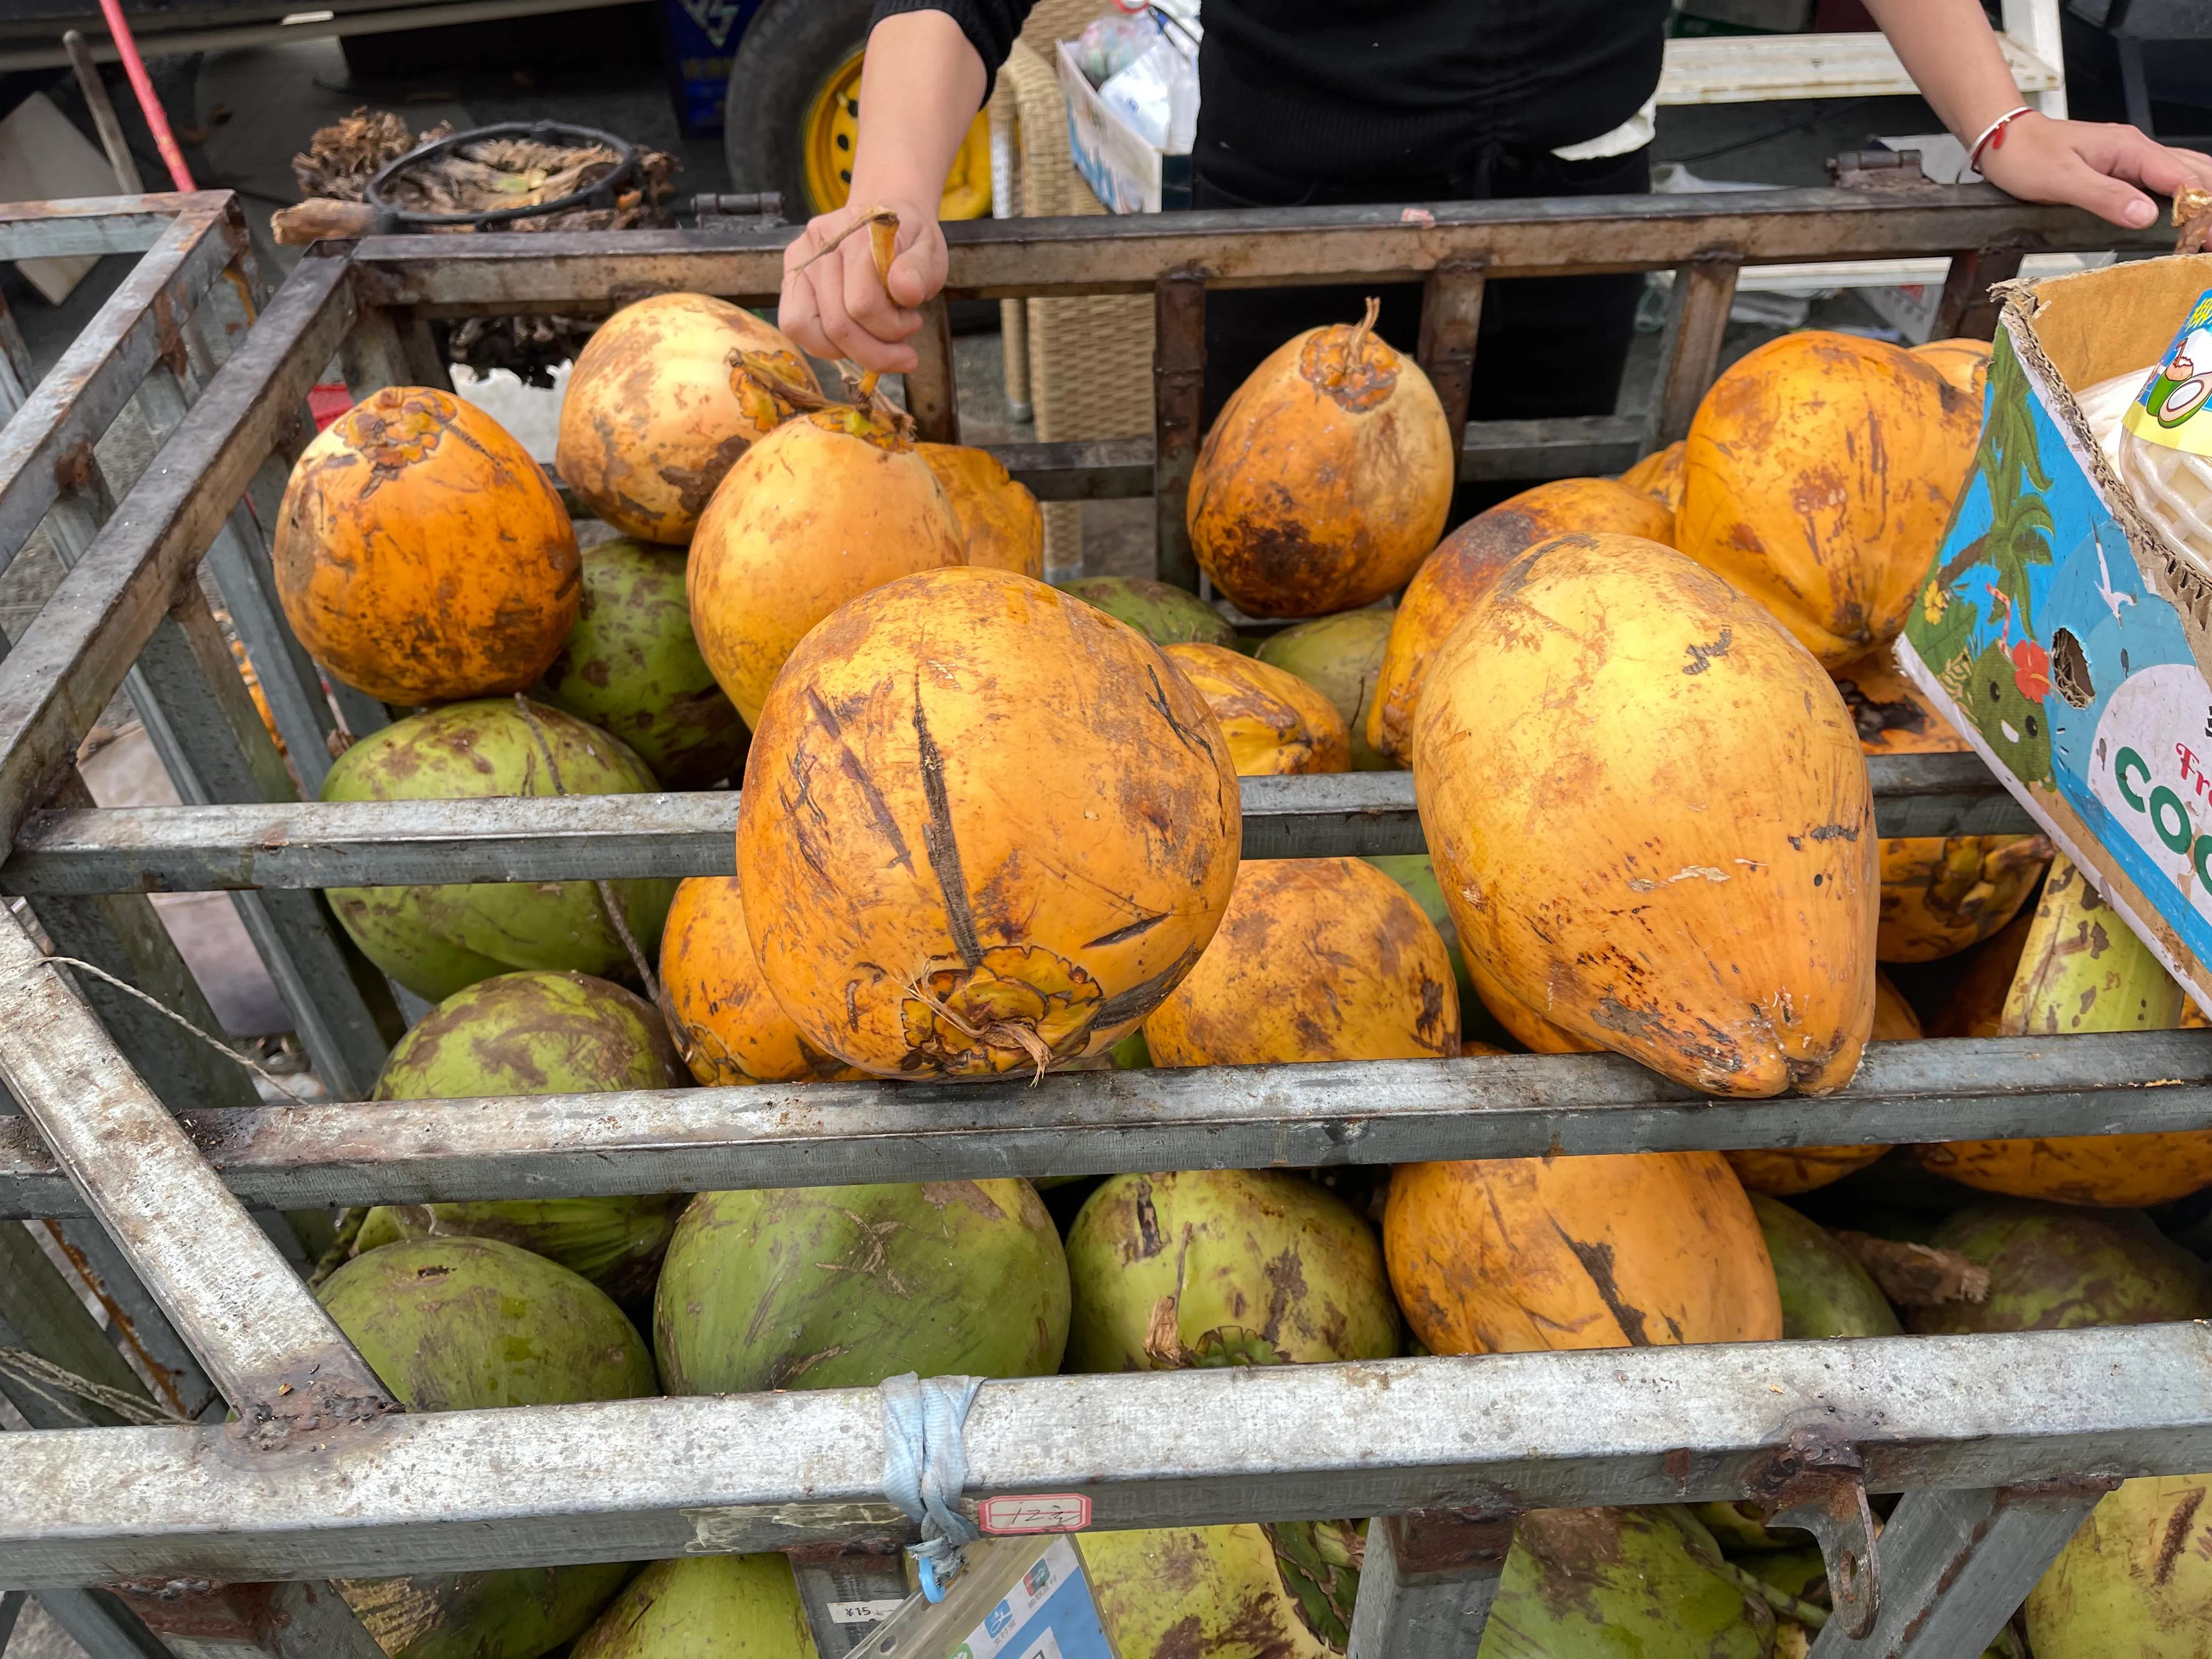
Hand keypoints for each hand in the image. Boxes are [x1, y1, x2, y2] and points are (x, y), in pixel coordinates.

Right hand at [778, 197, 947, 373]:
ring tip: (875, 341)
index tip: (913, 322)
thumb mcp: (930, 253)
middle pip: (838, 324)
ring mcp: (800, 259)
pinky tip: (850, 341)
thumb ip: (920, 270)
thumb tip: (906, 291)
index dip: (892, 327)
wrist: (885, 222)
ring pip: (814, 331)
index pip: (863, 303)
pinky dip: (825, 346)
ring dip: (851, 351)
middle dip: (875, 350)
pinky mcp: (789, 276)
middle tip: (900, 348)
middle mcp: (821, 241)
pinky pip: (795, 326)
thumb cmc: (908, 243)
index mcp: (858, 231)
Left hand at [1977, 112, 2211, 229]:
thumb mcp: (2061, 180)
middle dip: (2206, 204)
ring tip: (2204, 228)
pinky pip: (2162, 178)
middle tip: (2208, 239)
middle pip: (2192, 173)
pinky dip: (2181, 193)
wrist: (2005, 139)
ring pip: (2182, 172)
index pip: (2181, 178)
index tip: (2205, 237)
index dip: (2199, 208)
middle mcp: (2135, 150)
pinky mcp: (2119, 168)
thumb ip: (2104, 197)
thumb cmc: (2026, 155)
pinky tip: (2187, 209)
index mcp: (2128, 149)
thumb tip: (2145, 215)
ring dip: (2200, 197)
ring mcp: (2129, 158)